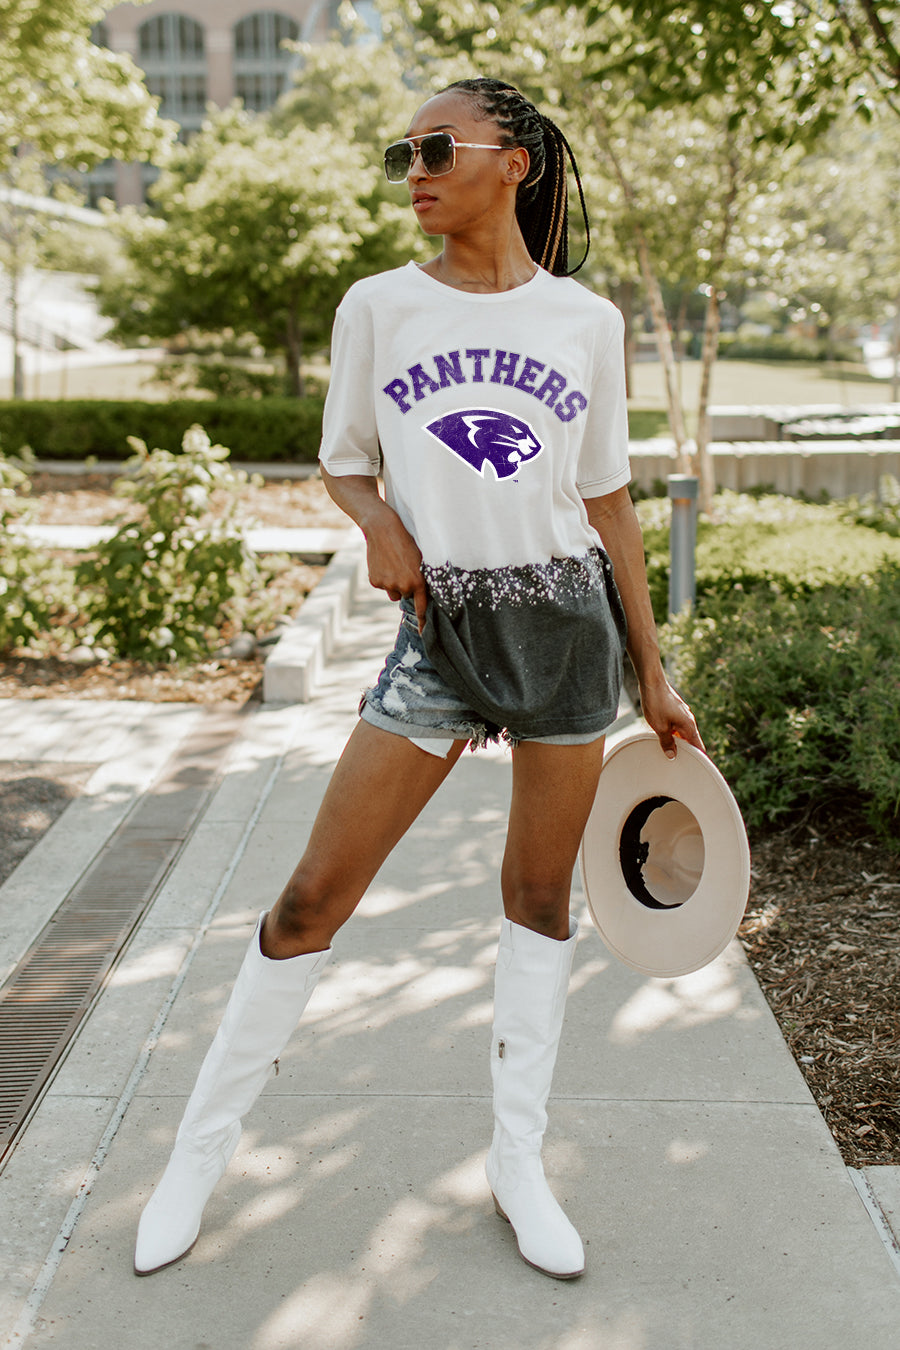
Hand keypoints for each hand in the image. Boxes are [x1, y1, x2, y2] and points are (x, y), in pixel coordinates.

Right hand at [364, 511, 427, 631]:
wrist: (383, 528)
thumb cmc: (406, 541)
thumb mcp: (420, 558)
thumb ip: (421, 577)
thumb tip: (421, 593)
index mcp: (417, 582)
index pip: (421, 607)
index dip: (422, 622)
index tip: (424, 633)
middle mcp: (403, 586)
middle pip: (405, 596)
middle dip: (405, 586)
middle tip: (403, 567)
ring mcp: (387, 585)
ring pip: (393, 591)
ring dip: (394, 583)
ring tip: (393, 563)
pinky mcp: (375, 581)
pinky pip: (382, 585)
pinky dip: (382, 577)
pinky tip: (383, 562)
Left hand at [639, 676, 704, 759]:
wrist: (652, 682)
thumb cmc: (656, 703)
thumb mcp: (660, 727)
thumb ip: (667, 742)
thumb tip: (672, 755)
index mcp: (689, 726)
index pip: (699, 747)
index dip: (700, 758)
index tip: (698, 769)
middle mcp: (689, 720)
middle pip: (691, 741)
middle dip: (686, 752)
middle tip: (679, 763)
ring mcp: (683, 715)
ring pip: (683, 733)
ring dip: (677, 742)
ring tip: (668, 751)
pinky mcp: (676, 711)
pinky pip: (677, 726)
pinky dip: (673, 733)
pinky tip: (663, 736)